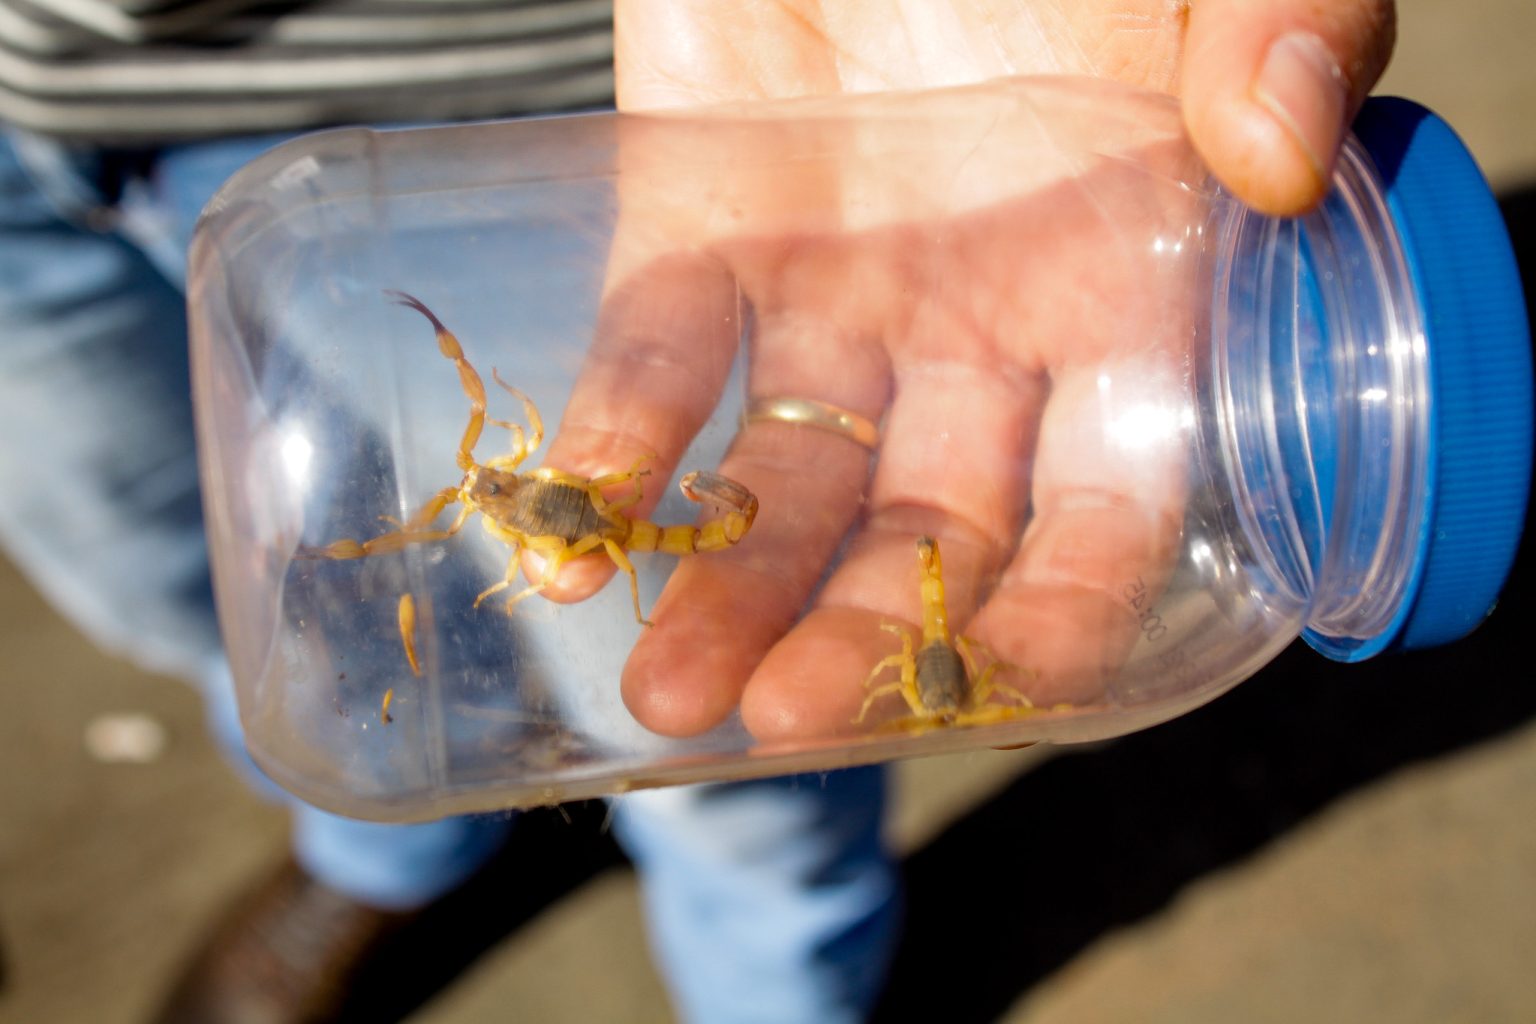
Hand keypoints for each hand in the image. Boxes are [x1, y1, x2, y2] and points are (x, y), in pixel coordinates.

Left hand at [532, 2, 1395, 739]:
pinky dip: (621, 437)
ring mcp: (833, 286)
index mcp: (1119, 301)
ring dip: (727, 586)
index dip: (1061, 601)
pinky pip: (660, 348)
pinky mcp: (700, 220)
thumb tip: (1277, 153)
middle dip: (862, 631)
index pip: (1105, 504)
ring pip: (783, 474)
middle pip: (920, 524)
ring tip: (668, 695)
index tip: (1000, 682)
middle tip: (787, 718)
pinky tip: (577, 532)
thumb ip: (1287, 26)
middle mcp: (974, 329)